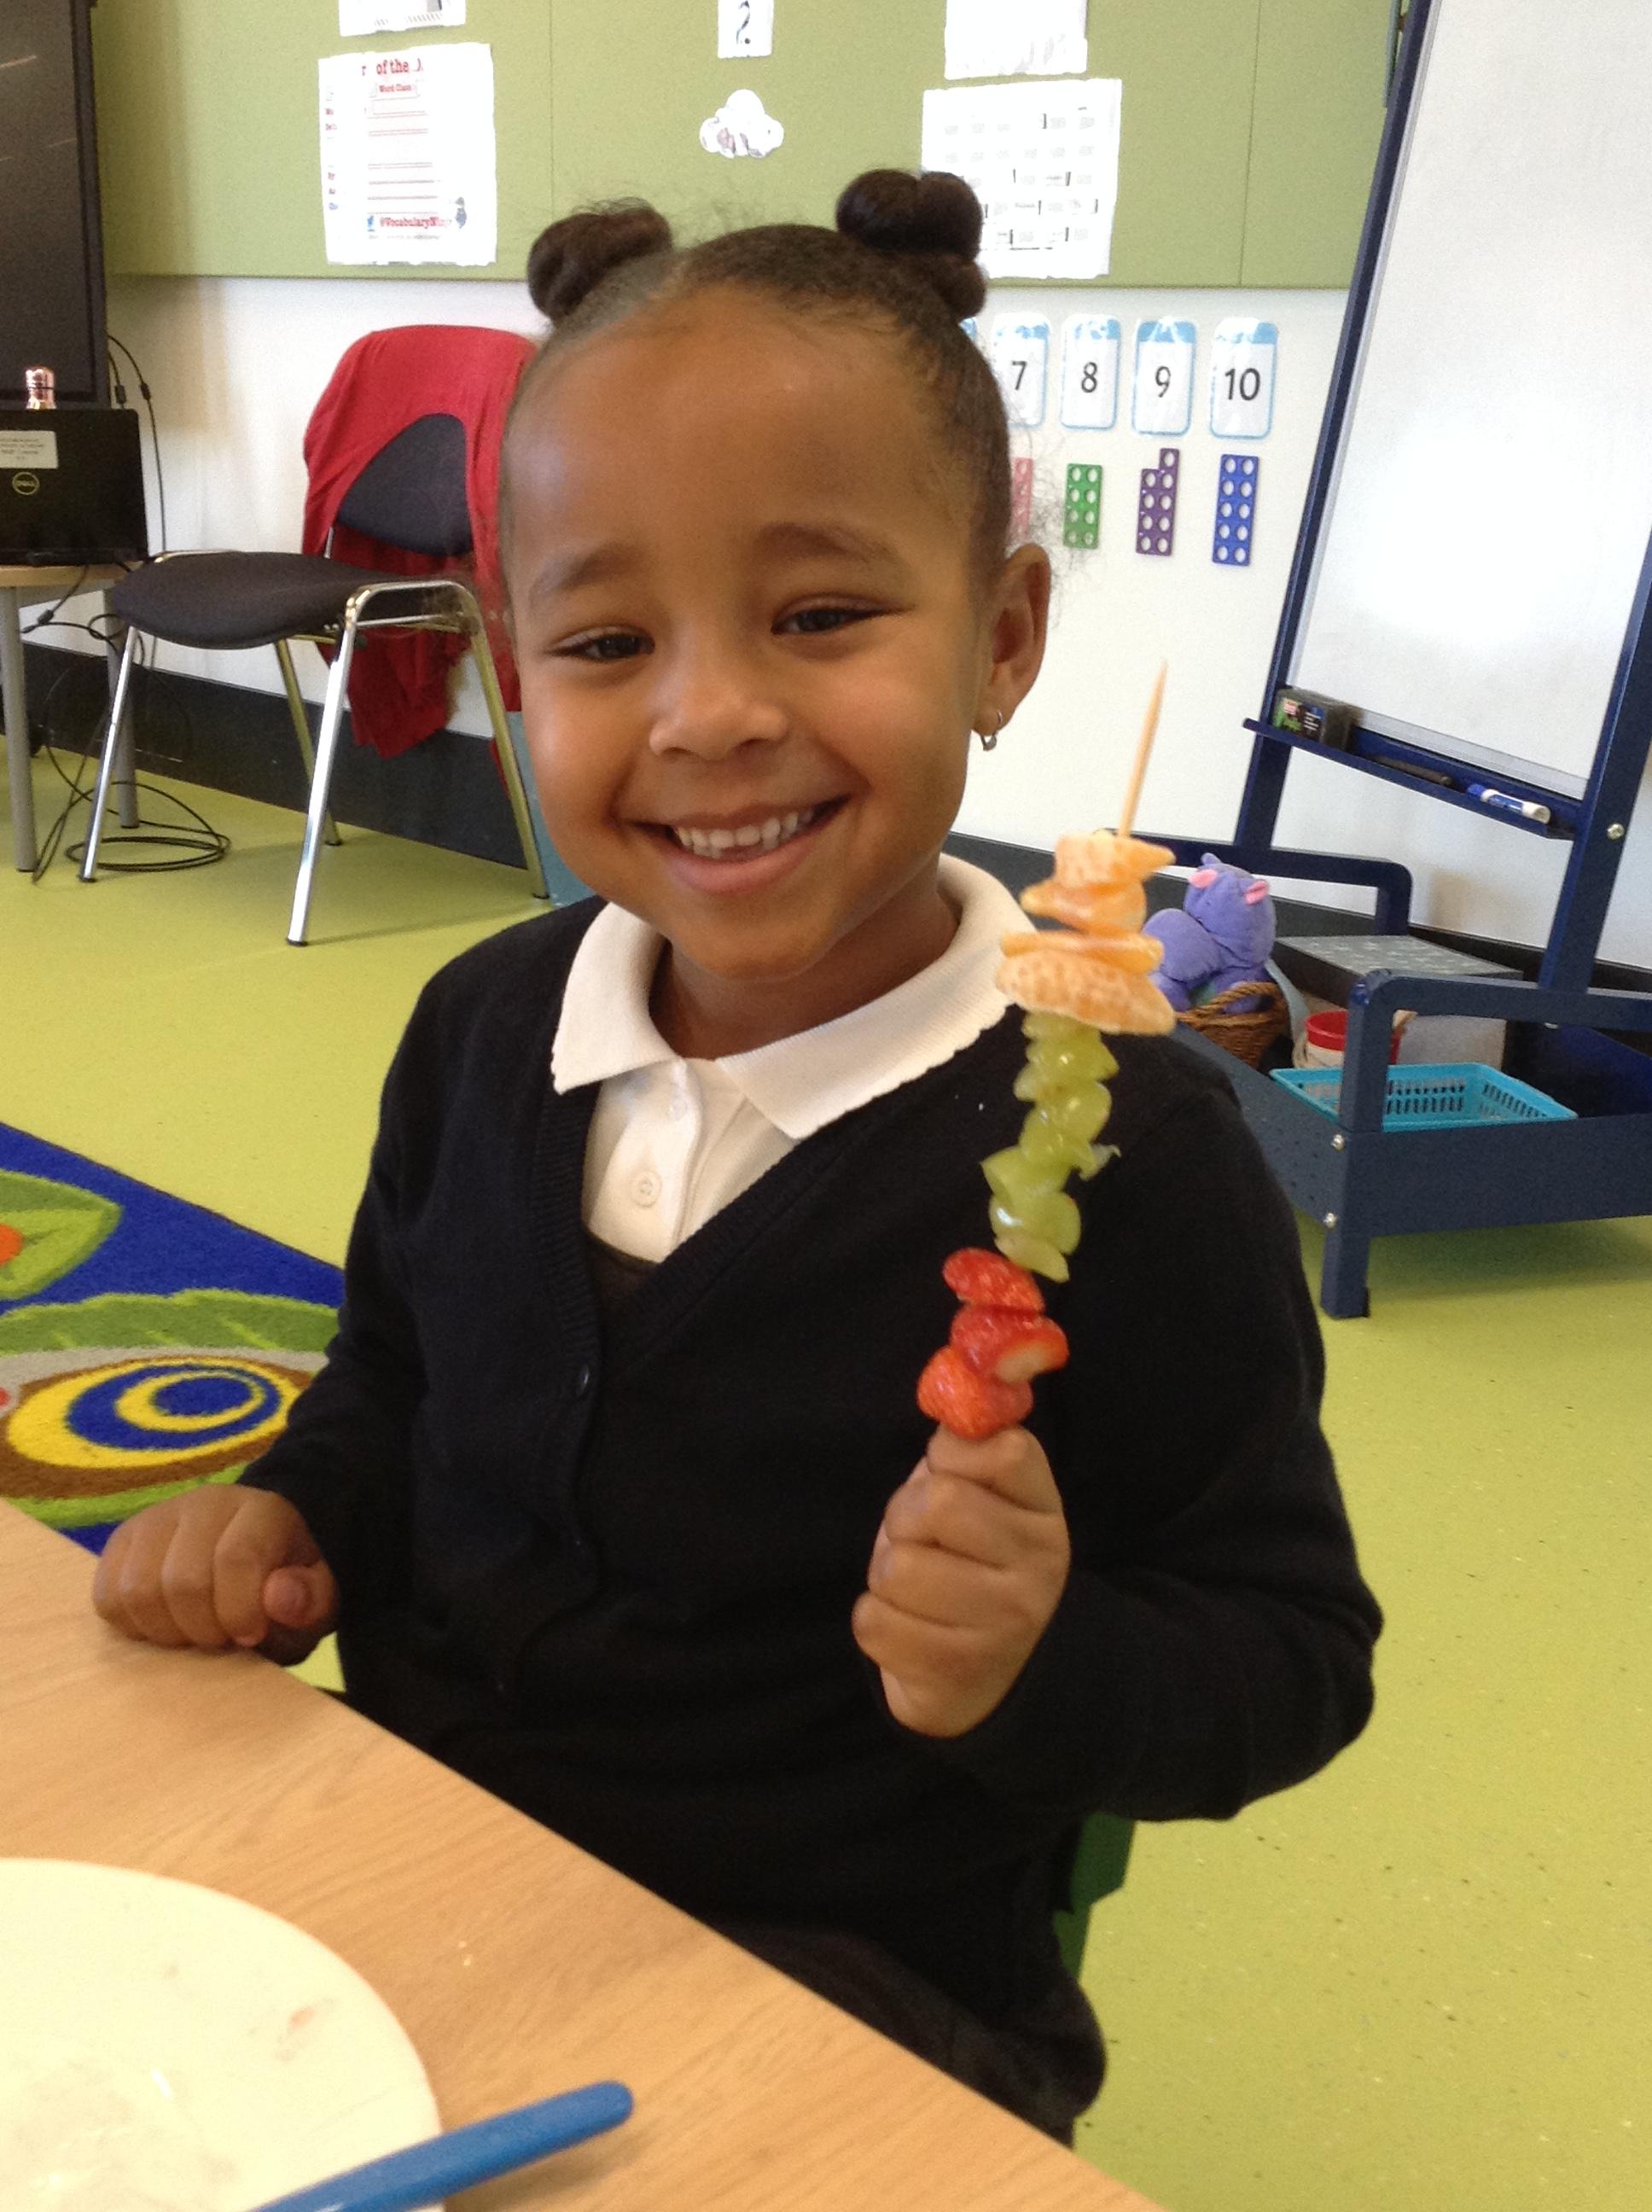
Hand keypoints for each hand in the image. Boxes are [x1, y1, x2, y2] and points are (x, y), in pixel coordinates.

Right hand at [92, 1486, 338, 1665]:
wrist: (255, 1555)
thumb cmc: (286, 1585)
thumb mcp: (318, 1598)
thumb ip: (310, 1600)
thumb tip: (277, 1599)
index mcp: (261, 1511)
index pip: (236, 1559)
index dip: (240, 1611)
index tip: (250, 1637)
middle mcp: (204, 1503)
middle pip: (182, 1581)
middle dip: (203, 1629)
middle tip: (222, 1638)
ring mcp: (156, 1519)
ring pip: (137, 1591)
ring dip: (166, 1631)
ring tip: (194, 1632)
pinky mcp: (122, 1542)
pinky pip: (107, 1597)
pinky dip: (133, 1625)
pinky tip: (164, 1624)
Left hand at [852, 1424, 1069, 1737]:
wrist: (986, 1678)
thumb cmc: (966, 1564)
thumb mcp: (981, 1501)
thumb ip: (968, 1449)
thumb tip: (957, 1387)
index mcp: (1045, 1516)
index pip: (1005, 1450)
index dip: (955, 1456)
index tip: (952, 1479)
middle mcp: (1038, 1572)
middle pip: (937, 1503)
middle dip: (906, 1517)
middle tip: (920, 1540)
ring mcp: (1003, 1627)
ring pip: (899, 1567)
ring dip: (887, 1574)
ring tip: (914, 1588)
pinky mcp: (956, 1672)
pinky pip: (873, 1621)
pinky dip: (875, 1620)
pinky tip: (906, 1626)